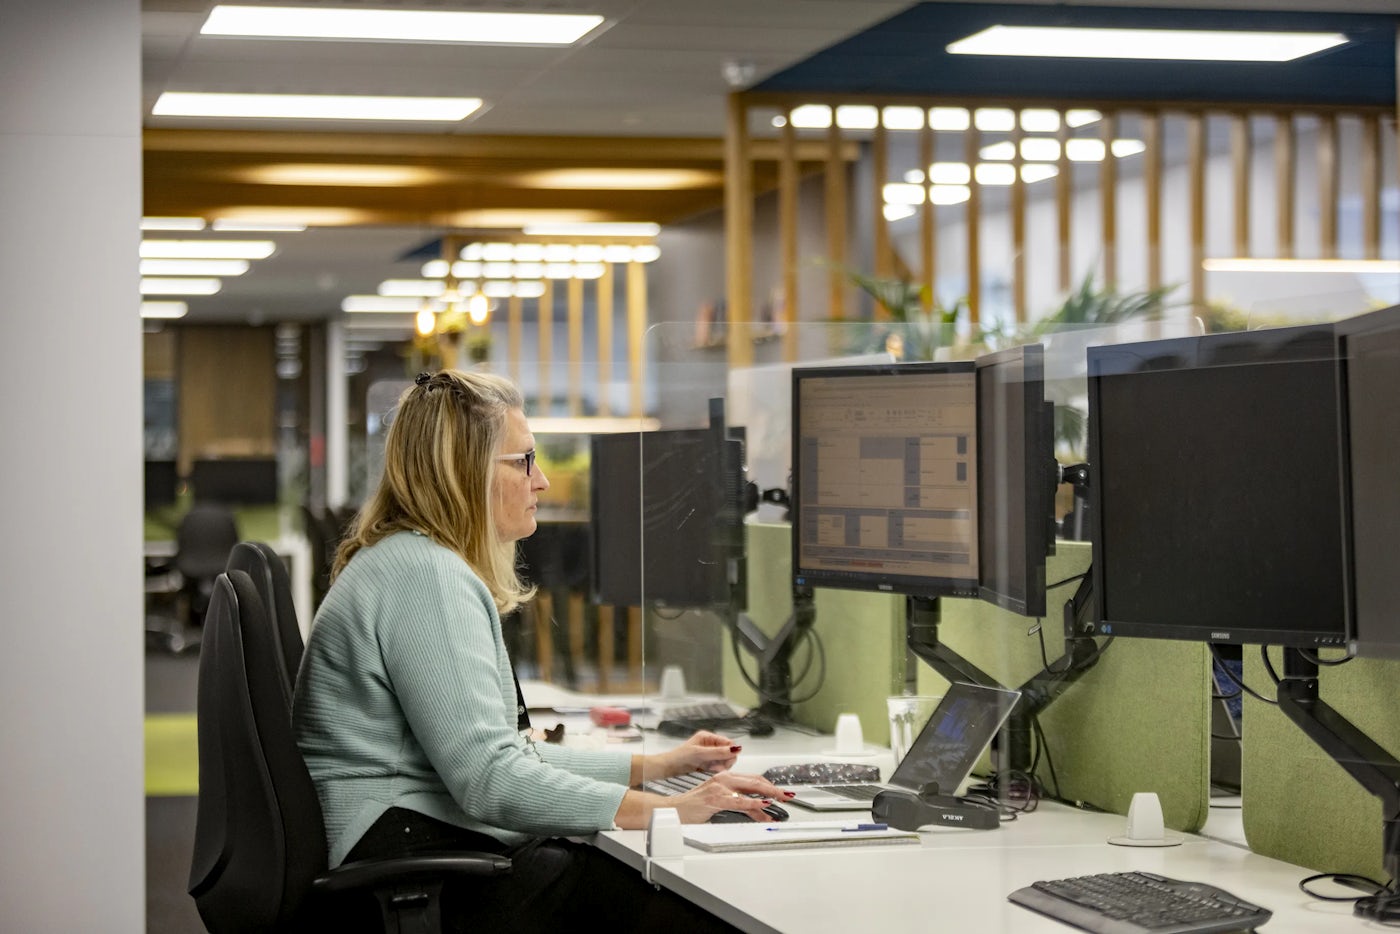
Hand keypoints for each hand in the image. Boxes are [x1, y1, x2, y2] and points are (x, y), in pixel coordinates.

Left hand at [660, 729, 741, 776]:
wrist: (668, 767)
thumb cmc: (680, 757)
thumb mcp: (700, 753)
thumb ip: (718, 752)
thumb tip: (736, 749)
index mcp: (708, 737)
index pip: (728, 742)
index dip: (731, 752)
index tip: (728, 761)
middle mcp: (710, 744)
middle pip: (728, 752)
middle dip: (726, 760)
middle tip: (718, 767)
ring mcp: (709, 755)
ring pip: (725, 761)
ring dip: (721, 766)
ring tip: (712, 769)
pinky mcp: (707, 764)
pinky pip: (718, 767)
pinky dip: (716, 770)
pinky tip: (710, 771)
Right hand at [668, 772, 790, 823]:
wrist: (673, 810)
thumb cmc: (694, 807)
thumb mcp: (721, 804)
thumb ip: (739, 804)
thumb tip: (759, 812)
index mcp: (725, 778)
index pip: (753, 778)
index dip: (770, 785)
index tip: (781, 792)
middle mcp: (723, 779)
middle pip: (756, 780)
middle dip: (775, 788)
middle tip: (788, 795)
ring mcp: (719, 788)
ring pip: (751, 788)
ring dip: (769, 794)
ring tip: (782, 800)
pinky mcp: (715, 799)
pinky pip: (739, 800)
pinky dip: (754, 802)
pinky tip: (764, 805)